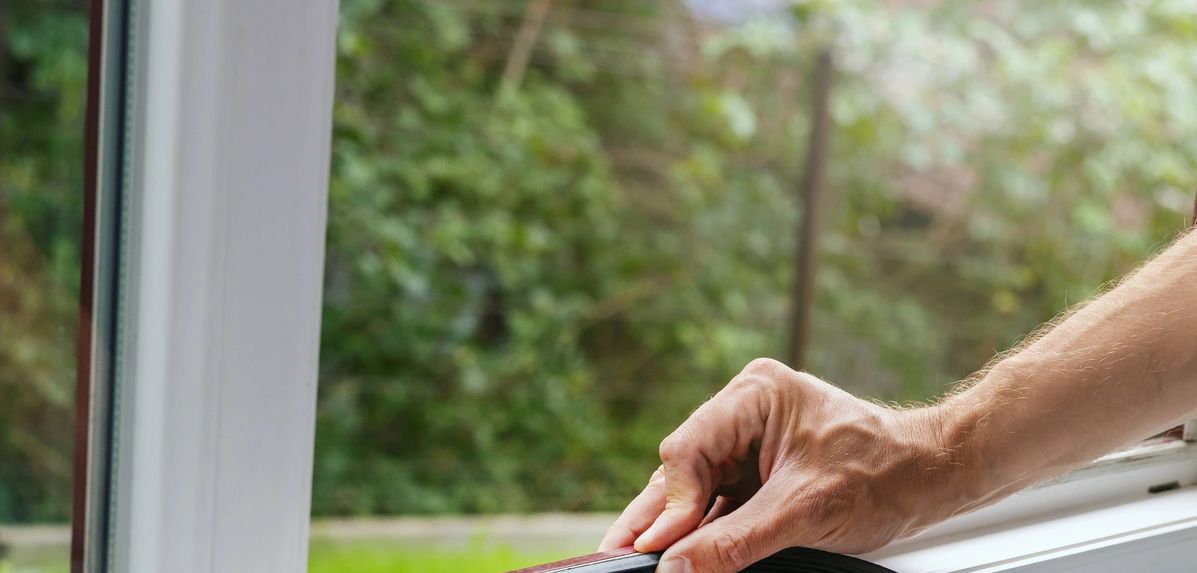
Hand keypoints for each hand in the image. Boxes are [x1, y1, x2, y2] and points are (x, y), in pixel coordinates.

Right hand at [598, 358, 969, 572]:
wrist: (933, 477)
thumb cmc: (884, 475)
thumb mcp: (805, 513)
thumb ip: (735, 541)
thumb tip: (676, 566)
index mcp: (755, 395)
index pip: (688, 451)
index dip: (669, 505)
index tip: (655, 549)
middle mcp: (744, 412)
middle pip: (682, 470)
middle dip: (654, 518)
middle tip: (617, 556)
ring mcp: (749, 441)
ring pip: (693, 489)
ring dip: (670, 527)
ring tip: (634, 558)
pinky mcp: (757, 470)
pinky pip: (716, 501)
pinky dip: (698, 530)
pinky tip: (674, 552)